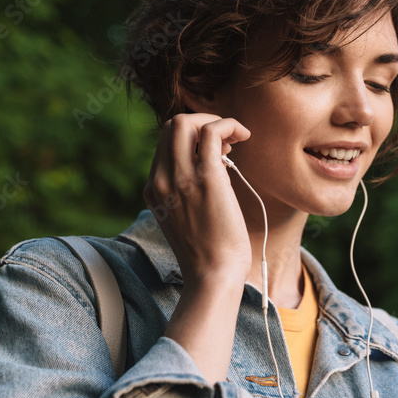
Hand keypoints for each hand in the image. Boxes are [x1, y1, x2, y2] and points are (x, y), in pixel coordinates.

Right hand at [142, 113, 252, 284]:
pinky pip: (211, 132)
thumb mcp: (186, 218)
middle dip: (202, 123)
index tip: (218, 151)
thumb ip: (188, 192)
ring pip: (185, 122)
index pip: (165, 144)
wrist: (213, 275)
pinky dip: (229, 124)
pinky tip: (244, 136)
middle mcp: (160, 179)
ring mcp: (180, 177)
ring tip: (236, 139)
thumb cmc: (210, 252)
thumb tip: (214, 165)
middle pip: (171, 126)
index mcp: (153, 188)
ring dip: (215, 121)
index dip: (192, 138)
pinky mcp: (206, 178)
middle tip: (228, 143)